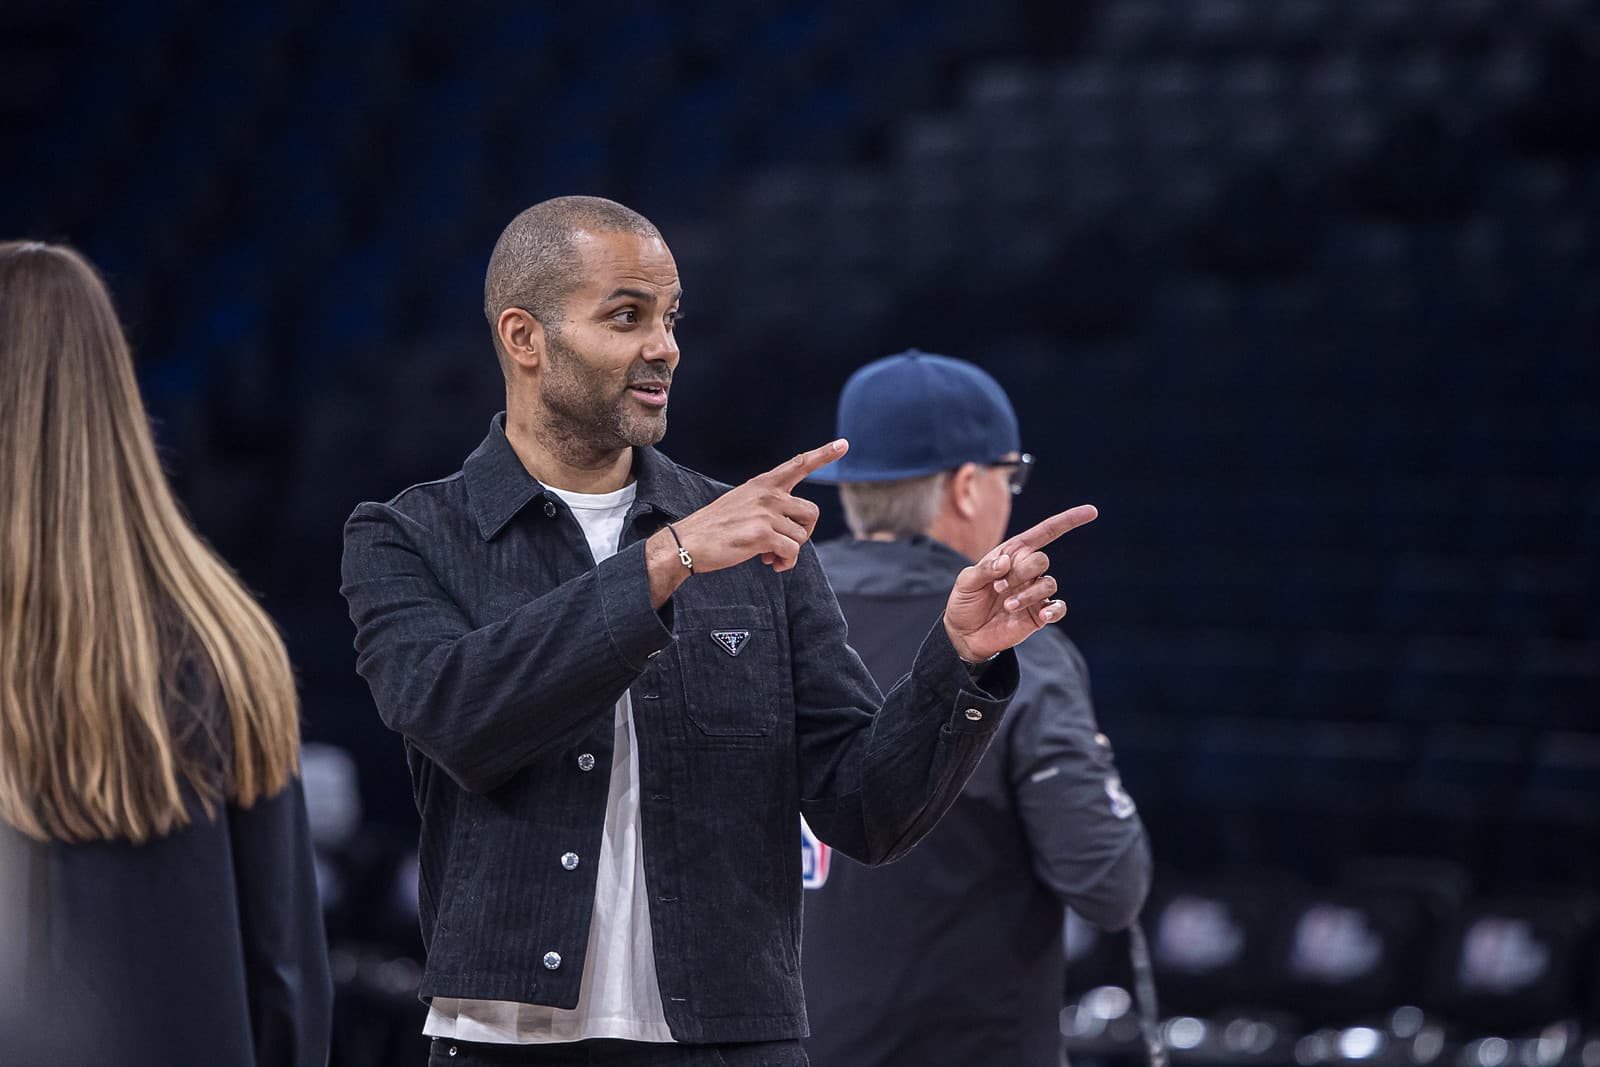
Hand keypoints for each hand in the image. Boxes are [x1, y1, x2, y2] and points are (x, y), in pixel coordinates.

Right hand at [646, 439, 846, 602]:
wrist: (687, 542)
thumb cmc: (715, 528)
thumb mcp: (741, 504)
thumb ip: (769, 507)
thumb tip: (794, 529)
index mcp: (762, 484)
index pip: (798, 464)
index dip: (823, 455)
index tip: (844, 444)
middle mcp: (767, 494)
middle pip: (811, 512)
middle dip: (804, 533)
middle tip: (785, 545)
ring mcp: (765, 513)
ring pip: (802, 536)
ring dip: (790, 551)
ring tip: (770, 556)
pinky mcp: (762, 534)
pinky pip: (792, 551)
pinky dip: (785, 562)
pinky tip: (770, 563)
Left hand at [942, 505, 1098, 662]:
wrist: (965, 634)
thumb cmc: (965, 602)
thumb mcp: (966, 582)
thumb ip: (984, 569)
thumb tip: (1006, 562)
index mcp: (1013, 554)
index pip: (1045, 532)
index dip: (1068, 521)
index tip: (1091, 512)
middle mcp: (1027, 571)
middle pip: (1041, 560)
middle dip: (1020, 573)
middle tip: (998, 587)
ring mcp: (1035, 592)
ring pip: (1048, 584)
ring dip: (1027, 594)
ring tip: (1007, 606)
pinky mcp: (1039, 614)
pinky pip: (1058, 608)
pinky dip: (1054, 610)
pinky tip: (1042, 615)